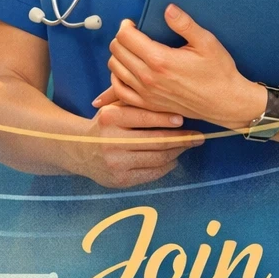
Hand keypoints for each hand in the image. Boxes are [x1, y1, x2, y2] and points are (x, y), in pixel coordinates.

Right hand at [69, 91, 202, 187]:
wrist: (80, 150)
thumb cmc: (106, 124)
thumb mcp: (114, 107)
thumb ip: (137, 100)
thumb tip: (172, 97)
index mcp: (110, 118)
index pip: (144, 117)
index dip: (166, 118)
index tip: (183, 118)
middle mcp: (111, 141)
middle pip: (156, 141)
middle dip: (181, 139)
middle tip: (198, 136)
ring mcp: (115, 163)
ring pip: (157, 159)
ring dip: (177, 152)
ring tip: (187, 145)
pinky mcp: (120, 180)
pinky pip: (151, 174)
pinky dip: (167, 167)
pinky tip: (174, 159)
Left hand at [106, 5, 265, 127]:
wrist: (225, 102)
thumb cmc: (219, 72)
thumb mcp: (206, 42)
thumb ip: (184, 24)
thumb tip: (168, 9)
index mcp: (160, 59)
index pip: (126, 37)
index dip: (126, 26)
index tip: (133, 23)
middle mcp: (148, 77)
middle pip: (117, 51)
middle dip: (121, 38)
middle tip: (133, 34)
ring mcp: (147, 93)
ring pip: (115, 69)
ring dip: (118, 56)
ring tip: (131, 50)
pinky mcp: (149, 104)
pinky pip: (120, 91)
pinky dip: (117, 78)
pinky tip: (126, 71)